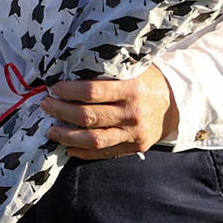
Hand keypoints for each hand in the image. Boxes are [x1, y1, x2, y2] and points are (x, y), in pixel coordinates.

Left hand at [41, 66, 178, 159]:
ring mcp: (134, 133)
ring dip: (68, 136)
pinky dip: (84, 152)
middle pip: (88, 117)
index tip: (55, 88)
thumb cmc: (148, 81)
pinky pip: (105, 153)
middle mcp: (132, 113)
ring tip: (51, 130)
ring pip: (94, 140)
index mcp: (131, 89)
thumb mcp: (133, 69)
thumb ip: (108, 72)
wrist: (176, 104)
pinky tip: (69, 147)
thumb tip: (72, 69)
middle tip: (46, 105)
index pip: (93, 92)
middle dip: (61, 112)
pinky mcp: (135, 147)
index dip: (69, 91)